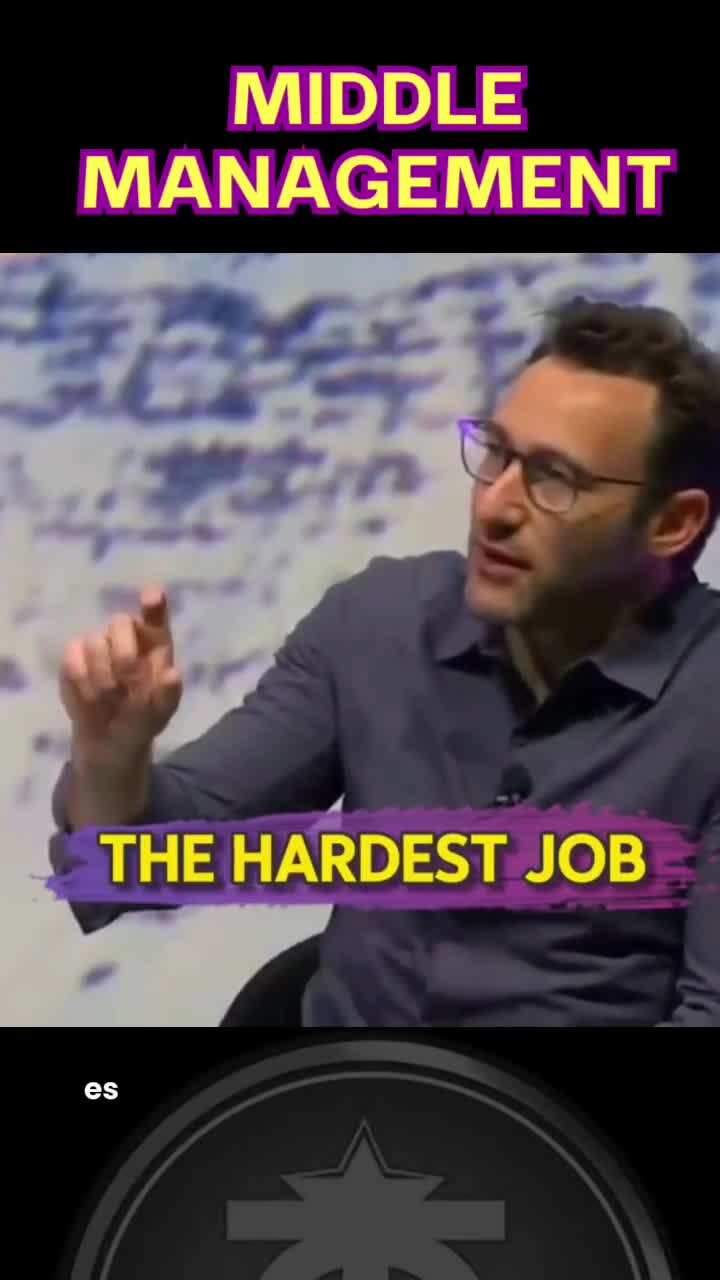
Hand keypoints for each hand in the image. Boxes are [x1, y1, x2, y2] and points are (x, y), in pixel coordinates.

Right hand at [59, 586, 181, 765]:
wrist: (110, 739)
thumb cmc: (142, 717)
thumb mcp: (160, 712)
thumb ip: (168, 694)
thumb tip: (172, 675)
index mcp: (155, 643)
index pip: (155, 616)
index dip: (154, 605)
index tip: (153, 596)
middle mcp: (127, 635)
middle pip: (121, 622)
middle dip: (124, 654)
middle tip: (127, 684)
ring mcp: (98, 642)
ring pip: (95, 642)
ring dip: (103, 678)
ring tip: (110, 701)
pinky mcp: (73, 656)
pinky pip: (73, 661)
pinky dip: (82, 684)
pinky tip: (90, 699)